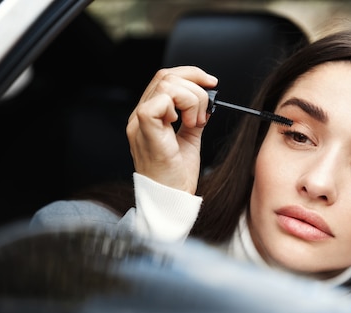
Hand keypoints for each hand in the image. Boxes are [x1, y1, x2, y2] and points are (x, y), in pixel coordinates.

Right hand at [126, 66, 217, 193]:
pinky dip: (181, 107)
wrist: (171, 199)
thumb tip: (207, 100)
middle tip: (204, 115)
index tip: (212, 83)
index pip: (165, 78)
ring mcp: (139, 123)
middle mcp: (139, 116)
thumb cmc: (176, 177)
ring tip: (195, 124)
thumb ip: (193, 118)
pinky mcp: (144, 130)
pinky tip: (186, 125)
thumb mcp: (189, 140)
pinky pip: (160, 101)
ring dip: (191, 100)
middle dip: (195, 88)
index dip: (191, 74)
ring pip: (166, 84)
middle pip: (166, 76)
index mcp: (148, 117)